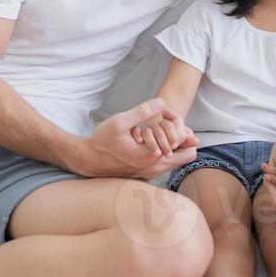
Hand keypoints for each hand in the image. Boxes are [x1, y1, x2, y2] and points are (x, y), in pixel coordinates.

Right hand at [77, 99, 197, 178]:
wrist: (87, 160)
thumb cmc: (102, 141)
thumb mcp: (120, 121)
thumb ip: (143, 111)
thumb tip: (162, 102)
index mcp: (152, 156)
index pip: (187, 146)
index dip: (182, 129)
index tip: (168, 118)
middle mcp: (155, 168)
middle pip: (188, 155)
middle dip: (184, 140)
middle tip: (171, 126)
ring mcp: (151, 174)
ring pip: (177, 160)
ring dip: (174, 146)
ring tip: (159, 131)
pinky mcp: (145, 175)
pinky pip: (164, 164)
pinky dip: (164, 152)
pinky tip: (150, 140)